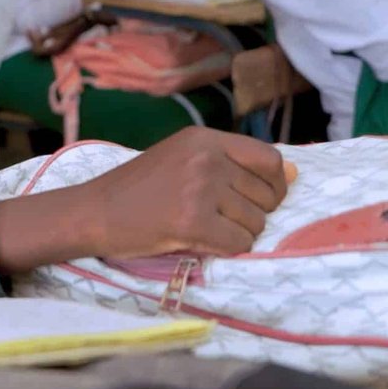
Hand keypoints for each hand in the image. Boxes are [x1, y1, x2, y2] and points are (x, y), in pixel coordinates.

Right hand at [81, 127, 288, 258]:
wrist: (93, 211)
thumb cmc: (137, 188)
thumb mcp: (184, 159)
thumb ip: (234, 164)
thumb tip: (294, 175)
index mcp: (205, 139)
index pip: (270, 159)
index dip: (274, 185)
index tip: (258, 199)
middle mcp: (207, 158)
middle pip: (267, 195)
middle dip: (252, 214)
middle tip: (218, 218)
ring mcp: (200, 188)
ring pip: (255, 223)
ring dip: (238, 233)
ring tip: (205, 228)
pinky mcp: (193, 221)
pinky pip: (239, 243)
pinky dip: (227, 249)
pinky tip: (201, 241)